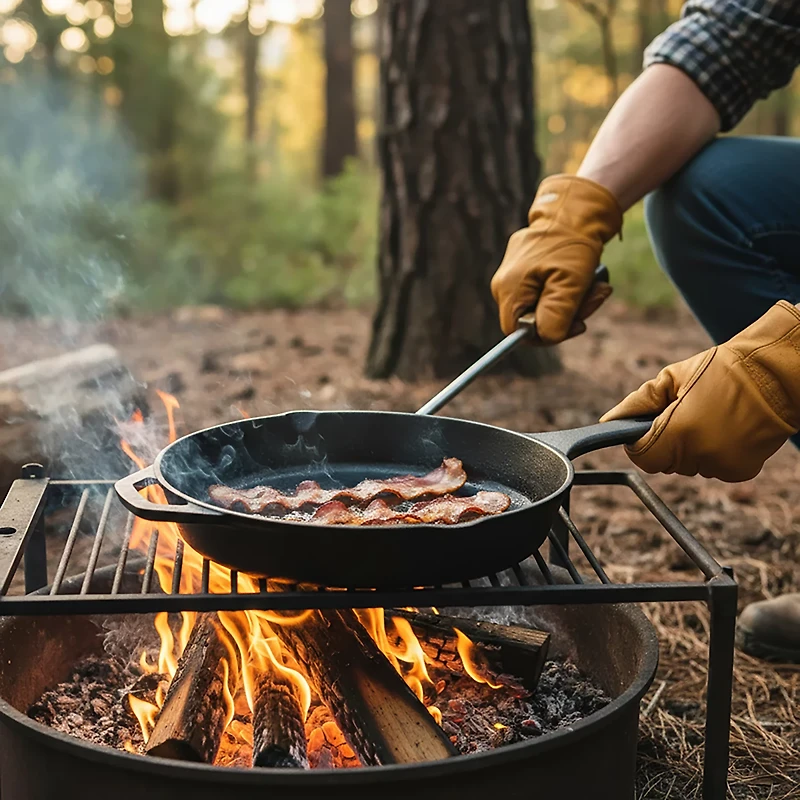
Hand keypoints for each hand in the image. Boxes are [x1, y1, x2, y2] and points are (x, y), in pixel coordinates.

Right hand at [490, 175, 621, 341]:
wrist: (577, 209)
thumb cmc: (573, 246)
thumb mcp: (570, 285)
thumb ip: (556, 317)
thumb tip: (546, 338)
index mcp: (509, 288)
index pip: (517, 332)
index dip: (546, 335)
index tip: (576, 324)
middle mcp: (504, 283)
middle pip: (532, 319)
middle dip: (568, 315)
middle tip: (596, 297)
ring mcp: (514, 274)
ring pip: (542, 306)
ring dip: (573, 302)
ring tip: (596, 285)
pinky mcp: (525, 267)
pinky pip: (544, 291)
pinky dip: (567, 289)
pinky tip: (583, 277)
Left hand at [601, 302, 799, 481]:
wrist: (777, 374)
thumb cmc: (722, 370)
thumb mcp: (673, 378)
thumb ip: (638, 403)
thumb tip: (609, 420)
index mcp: (678, 433)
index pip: (641, 456)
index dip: (639, 442)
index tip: (646, 427)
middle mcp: (700, 456)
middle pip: (664, 463)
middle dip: (664, 442)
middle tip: (681, 414)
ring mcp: (722, 466)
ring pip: (689, 466)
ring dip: (690, 448)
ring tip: (707, 416)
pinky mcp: (741, 472)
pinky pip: (713, 467)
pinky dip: (713, 453)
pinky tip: (725, 428)